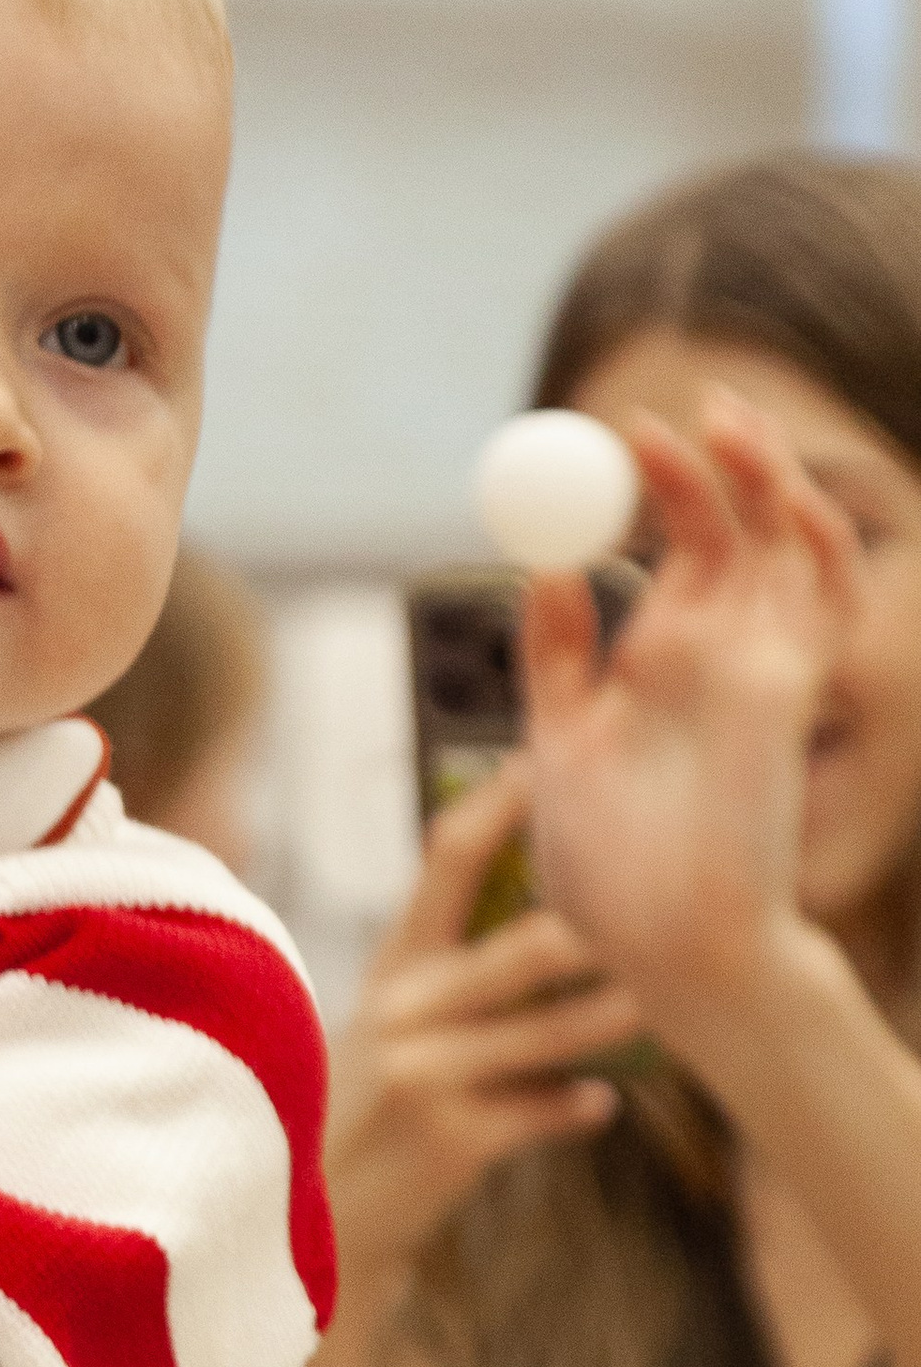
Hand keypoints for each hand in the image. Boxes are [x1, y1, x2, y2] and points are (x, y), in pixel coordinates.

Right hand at [325, 756, 644, 1297]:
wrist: (310, 1216)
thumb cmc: (362, 1104)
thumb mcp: (386, 1024)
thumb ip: (448, 972)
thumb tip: (555, 916)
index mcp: (393, 966)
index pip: (450, 859)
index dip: (507, 805)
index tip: (559, 767)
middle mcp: (405, 1010)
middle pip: (525, 948)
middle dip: (602, 931)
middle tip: (670, 905)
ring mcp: (428, 1076)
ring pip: (553, 1032)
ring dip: (619, 1018)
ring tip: (660, 1002)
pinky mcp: (452, 1141)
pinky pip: (547, 1110)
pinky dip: (581, 1106)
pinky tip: (603, 1103)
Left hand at [522, 397, 858, 1034]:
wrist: (657, 946)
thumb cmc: (605, 874)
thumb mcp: (555, 743)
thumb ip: (556, 658)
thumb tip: (540, 569)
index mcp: (656, 665)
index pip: (670, 551)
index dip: (649, 490)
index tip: (603, 441)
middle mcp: (715, 656)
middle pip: (729, 531)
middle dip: (701, 466)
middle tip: (654, 420)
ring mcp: (757, 666)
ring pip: (785, 543)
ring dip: (761, 475)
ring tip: (715, 421)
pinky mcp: (786, 687)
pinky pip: (825, 594)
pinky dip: (816, 536)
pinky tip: (780, 494)